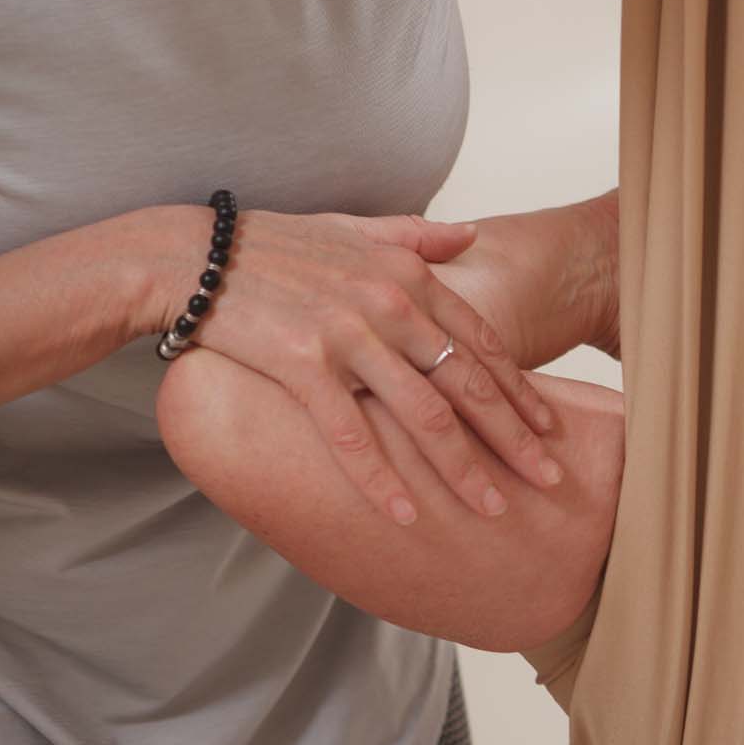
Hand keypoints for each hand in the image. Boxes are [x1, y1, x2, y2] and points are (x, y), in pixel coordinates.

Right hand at [149, 206, 562, 525]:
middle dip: (516, 440)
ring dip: (464, 470)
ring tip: (495, 509)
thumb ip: (418, 237)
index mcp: (409, 277)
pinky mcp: (302, 367)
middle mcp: (390, 307)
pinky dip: (380, 479)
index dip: (521, 391)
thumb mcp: (355, 230)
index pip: (483, 345)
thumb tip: (472, 235)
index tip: (551, 430)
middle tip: (551, 481)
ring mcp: (348, 337)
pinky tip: (406, 514)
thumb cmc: (275, 246)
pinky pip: (351, 435)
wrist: (193, 255)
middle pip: (469, 387)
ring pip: (424, 418)